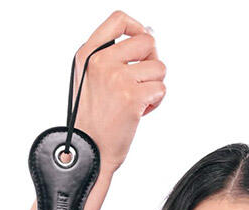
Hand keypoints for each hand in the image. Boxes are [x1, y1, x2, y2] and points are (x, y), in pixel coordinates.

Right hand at [71, 10, 166, 172]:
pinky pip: (161, 89)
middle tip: (142, 81)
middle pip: (147, 41)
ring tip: (137, 101)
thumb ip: (111, 56)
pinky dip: (155, 103)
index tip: (142, 44)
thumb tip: (148, 33)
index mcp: (87, 54)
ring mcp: (117, 78)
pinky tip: (139, 112)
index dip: (137, 27)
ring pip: (159, 68)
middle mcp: (101, 62)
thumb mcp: (88, 79)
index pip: (118, 20)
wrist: (89, 150)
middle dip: (152, 62)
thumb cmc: (91, 120)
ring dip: (154, 86)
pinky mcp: (133, 96)